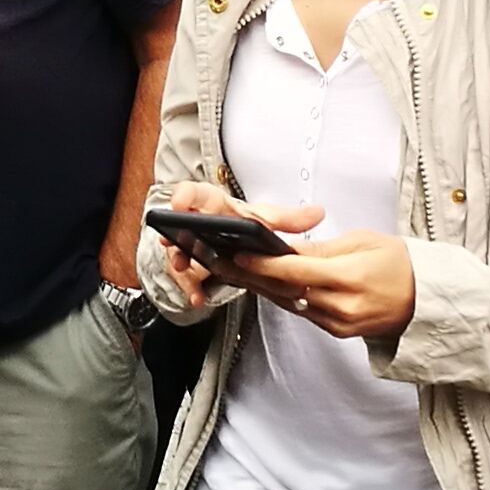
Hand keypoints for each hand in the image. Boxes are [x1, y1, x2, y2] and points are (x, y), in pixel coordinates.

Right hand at [145, 183, 305, 305]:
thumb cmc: (241, 221)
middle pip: (181, 223)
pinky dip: (190, 287)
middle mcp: (198, 222)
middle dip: (174, 230)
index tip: (179, 203)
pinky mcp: (189, 265)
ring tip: (183, 266)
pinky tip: (196, 297)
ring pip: (178, 249)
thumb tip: (317, 213)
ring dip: (178, 259)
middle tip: (171, 239)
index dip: (185, 196)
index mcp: (216, 206)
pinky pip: (185, 276)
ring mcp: (189, 244)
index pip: (196, 193)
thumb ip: (289, 219)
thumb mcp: (266, 218)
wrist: (226, 233)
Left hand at [241, 227, 418, 341]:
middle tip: (222, 261)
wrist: (427, 300)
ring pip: (290, 304)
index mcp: (349, 278)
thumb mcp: (363, 241)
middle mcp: (341, 306)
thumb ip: (321, 248)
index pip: (294, 272)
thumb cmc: (401, 264)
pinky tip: (266, 286)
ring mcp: (338, 323)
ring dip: (262, 288)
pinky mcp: (337, 332)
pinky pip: (303, 313)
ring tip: (235, 271)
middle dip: (251, 276)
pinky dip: (284, 298)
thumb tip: (285, 247)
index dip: (262, 265)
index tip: (238, 254)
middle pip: (284, 291)